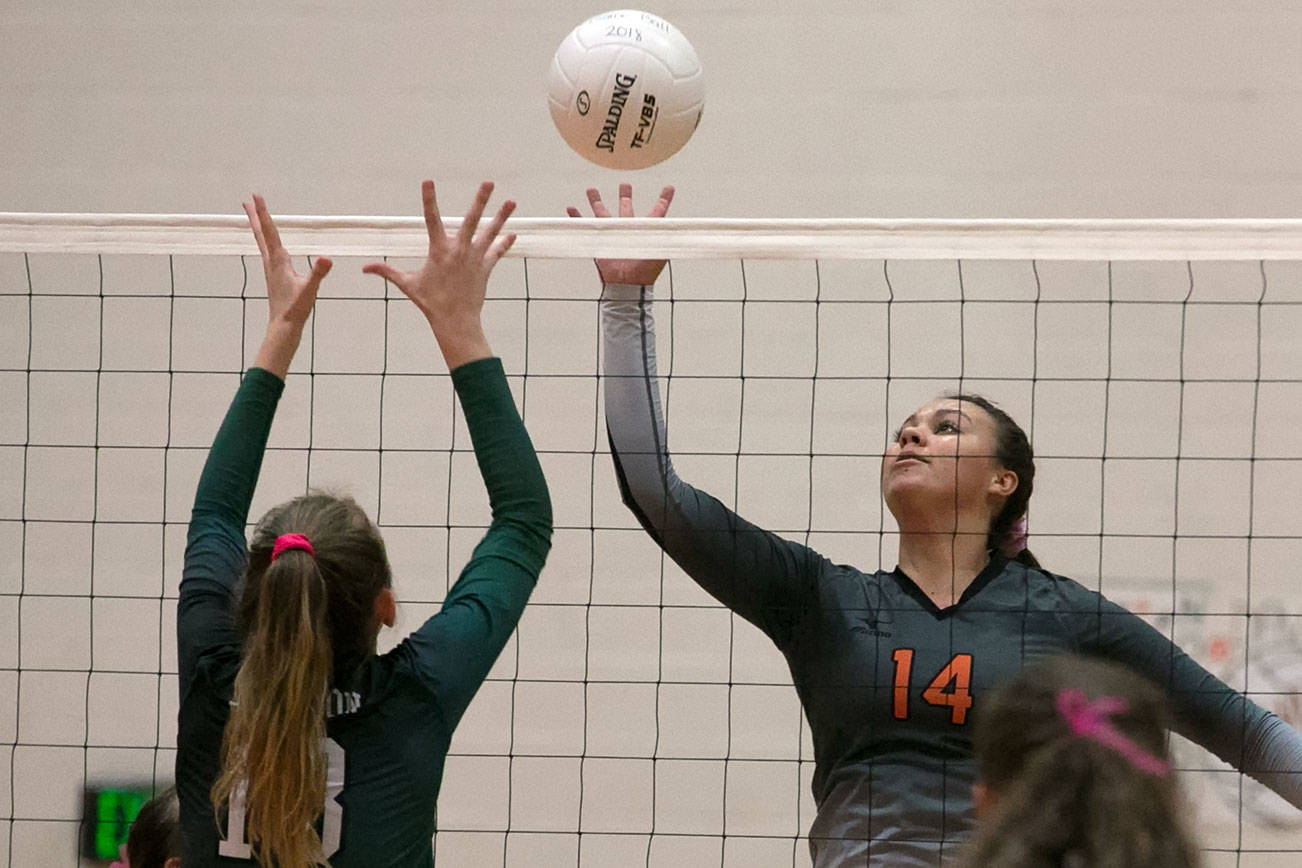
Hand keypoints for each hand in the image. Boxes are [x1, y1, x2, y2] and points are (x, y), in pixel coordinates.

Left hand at [245, 194, 330, 376]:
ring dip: (258, 227)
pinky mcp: (274, 275)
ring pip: (262, 242)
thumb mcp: (310, 289)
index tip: (255, 196)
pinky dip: (265, 241)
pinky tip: (269, 244)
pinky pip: (267, 251)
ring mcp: (270, 269)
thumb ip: (318, 273)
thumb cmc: (296, 308)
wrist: (284, 326)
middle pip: (260, 234)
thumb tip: (325, 259)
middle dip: (255, 216)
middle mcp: (271, 262)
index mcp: (278, 260)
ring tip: (254, 216)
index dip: (263, 212)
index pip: (270, 231)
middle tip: (247, 200)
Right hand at [363, 180, 514, 368]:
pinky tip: (513, 234)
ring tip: (511, 201)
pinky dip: (504, 244)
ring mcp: (475, 258)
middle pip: (471, 219)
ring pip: (490, 232)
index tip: (428, 181)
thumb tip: (364, 268)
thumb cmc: (430, 302)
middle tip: (489, 182)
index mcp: (439, 250)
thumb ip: (387, 272)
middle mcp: (459, 250)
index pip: (430, 218)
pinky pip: (497, 252)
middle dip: (481, 200)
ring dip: (501, 216)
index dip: (428, 199)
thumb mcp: (408, 284)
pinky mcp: (485, 269)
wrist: (455, 321)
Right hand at [567, 183, 673, 285]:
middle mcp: (630, 229)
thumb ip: (671, 236)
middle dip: (625, 195)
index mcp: (647, 230)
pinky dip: (577, 217)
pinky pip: (586, 226)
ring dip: (596, 201)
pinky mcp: (599, 240)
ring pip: (603, 212)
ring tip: (591, 189)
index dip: (664, 199)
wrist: (627, 283)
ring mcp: (613, 234)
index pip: (658, 211)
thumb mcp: (662, 248)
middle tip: (625, 183)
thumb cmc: (646, 268)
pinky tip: (571, 208)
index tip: (669, 187)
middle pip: (627, 208)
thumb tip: (692, 231)